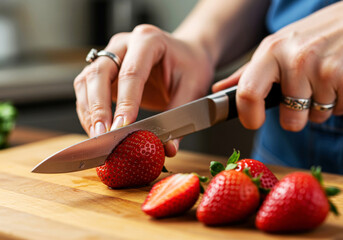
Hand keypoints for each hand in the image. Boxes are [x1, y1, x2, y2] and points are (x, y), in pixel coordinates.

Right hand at [74, 24, 213, 155]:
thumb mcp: (192, 88)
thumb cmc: (190, 66)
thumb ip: (178, 117)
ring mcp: (111, 53)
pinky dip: (88, 109)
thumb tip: (168, 148)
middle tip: (103, 135)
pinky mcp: (104, 68)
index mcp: (149, 40)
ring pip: (87, 79)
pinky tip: (95, 127)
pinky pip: (86, 86)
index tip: (122, 128)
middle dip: (98, 108)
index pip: (131, 73)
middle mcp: (124, 43)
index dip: (125, 102)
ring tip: (98, 136)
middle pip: (100, 73)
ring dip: (89, 110)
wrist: (185, 54)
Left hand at [213, 2, 342, 130]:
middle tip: (304, 95)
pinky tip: (339, 80)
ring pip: (316, 117)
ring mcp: (323, 69)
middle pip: (289, 118)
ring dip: (321, 106)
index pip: (248, 93)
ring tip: (325, 79)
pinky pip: (339, 110)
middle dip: (296, 118)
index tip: (253, 122)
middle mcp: (295, 59)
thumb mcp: (277, 47)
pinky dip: (340, 101)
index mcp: (271, 51)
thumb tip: (219, 89)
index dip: (249, 117)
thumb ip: (249, 72)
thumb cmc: (314, 36)